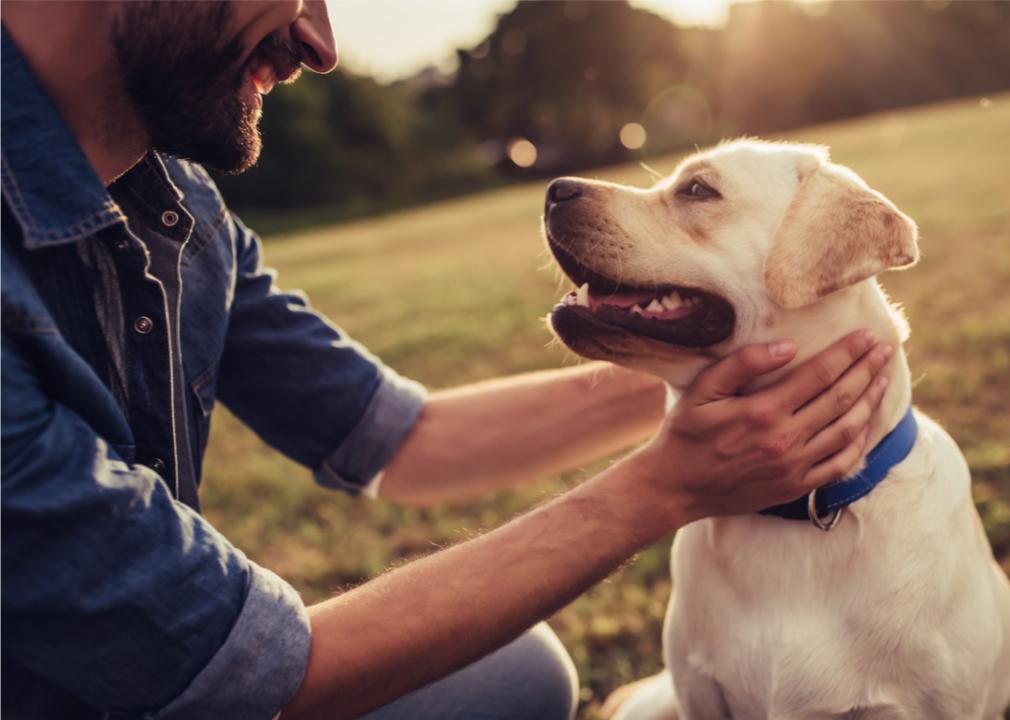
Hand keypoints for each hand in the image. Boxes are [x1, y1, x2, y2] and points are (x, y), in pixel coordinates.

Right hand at [635, 329, 892, 522]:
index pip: (819, 374)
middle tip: (885, 350)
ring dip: (870, 402)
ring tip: (883, 379)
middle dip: (867, 370)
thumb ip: (743, 364)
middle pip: (841, 398)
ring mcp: (794, 466)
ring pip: (847, 430)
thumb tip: (788, 347)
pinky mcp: (796, 487)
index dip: (848, 353)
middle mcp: (785, 439)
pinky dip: (860, 442)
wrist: (676, 487)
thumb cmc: (685, 433)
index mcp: (763, 411)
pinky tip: (867, 424)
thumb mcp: (702, 390)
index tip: (867, 335)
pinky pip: (840, 464)